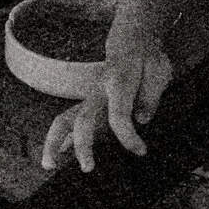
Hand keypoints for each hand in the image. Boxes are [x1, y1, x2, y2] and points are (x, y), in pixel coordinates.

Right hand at [46, 37, 172, 170]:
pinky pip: (69, 121)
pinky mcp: (89, 104)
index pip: (118, 115)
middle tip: (88, 168)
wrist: (133, 40)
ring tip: (49, 165)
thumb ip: (150, 96)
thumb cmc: (147, 58)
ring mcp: (91, 98)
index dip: (128, 136)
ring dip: (55, 142)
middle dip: (82, 145)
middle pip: (83, 119)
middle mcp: (99, 92)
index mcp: (119, 83)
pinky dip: (61, 140)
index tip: (141, 150)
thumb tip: (141, 120)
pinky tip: (56, 158)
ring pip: (65, 119)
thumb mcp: (159, 71)